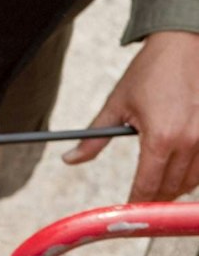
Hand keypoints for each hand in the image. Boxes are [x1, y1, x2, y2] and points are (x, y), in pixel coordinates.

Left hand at [64, 30, 198, 200]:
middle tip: (141, 201)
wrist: (183, 47)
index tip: (128, 209)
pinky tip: (179, 171)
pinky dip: (193, 175)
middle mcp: (189, 142)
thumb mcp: (116, 104)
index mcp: (161, 138)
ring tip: (159, 187)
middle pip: (172, 187)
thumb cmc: (148, 73)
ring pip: (194, 181)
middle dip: (155, 198)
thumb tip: (69, 159)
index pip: (148, 183)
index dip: (136, 200)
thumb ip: (93, 138)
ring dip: (176, 188)